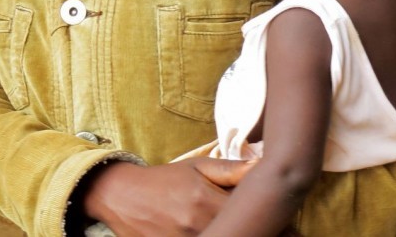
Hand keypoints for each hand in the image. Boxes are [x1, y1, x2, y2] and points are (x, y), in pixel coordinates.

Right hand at [81, 157, 253, 235]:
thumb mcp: (197, 166)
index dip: (261, 212)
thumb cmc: (165, 178)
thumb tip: (260, 166)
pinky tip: (219, 230)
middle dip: (249, 226)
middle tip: (267, 224)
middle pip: (234, 229)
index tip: (272, 211)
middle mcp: (194, 225)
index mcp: (203, 200)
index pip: (244, 211)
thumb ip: (230, 169)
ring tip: (240, 226)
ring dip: (231, 231)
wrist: (123, 195)